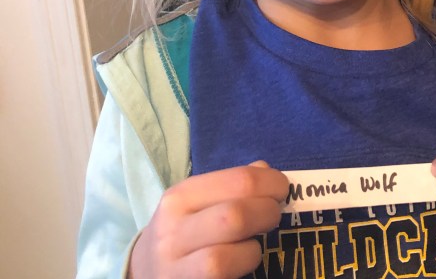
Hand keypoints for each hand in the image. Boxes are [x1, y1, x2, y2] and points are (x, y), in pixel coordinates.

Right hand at [129, 161, 289, 278]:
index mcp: (181, 197)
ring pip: (224, 258)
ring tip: (257, 242)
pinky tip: (244, 262)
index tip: (282, 190)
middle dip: (268, 213)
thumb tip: (267, 172)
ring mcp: (175, 268)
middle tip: (275, 214)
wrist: (146, 271)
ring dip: (254, 249)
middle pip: (235, 216)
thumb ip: (232, 185)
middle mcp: (173, 231)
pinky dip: (242, 269)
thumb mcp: (198, 201)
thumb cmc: (184, 230)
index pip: (238, 181)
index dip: (271, 183)